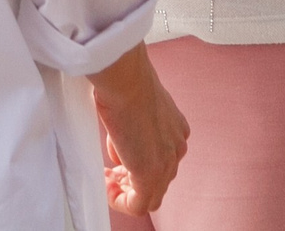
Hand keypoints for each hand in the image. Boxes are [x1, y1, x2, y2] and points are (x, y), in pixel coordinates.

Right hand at [90, 44, 187, 216]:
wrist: (126, 80)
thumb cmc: (125, 82)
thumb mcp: (134, 107)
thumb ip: (134, 130)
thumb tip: (121, 151)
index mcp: (176, 129)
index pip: (162, 160)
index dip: (138, 164)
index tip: (117, 162)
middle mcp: (176, 147)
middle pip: (159, 180)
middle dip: (132, 180)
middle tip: (110, 173)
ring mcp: (166, 163)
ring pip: (152, 195)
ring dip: (126, 191)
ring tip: (107, 179)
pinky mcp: (150, 175)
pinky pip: (139, 205)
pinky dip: (121, 202)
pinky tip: (107, 187)